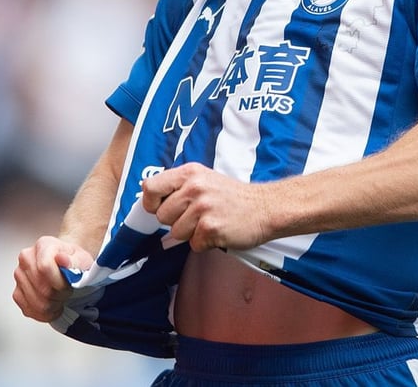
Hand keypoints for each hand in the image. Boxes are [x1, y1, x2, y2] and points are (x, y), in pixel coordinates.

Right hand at [13, 236, 94, 321]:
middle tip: (69, 292)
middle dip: (60, 295)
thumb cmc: (74, 260)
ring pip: (35, 302)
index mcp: (43, 245)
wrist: (67, 263)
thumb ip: (74, 260)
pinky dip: (44, 314)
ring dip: (53, 306)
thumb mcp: (82, 258)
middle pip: (41, 288)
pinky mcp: (17, 292)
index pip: (44, 267)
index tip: (70, 284)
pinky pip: (28, 310)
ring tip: (61, 298)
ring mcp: (19, 276)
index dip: (60, 282)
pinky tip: (53, 307)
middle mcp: (26, 259)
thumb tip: (62, 259)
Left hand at [140, 162, 271, 251]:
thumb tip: (152, 207)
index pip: (150, 187)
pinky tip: (220, 231)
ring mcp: (202, 208)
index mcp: (190, 173)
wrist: (267, 207)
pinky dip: (205, 242)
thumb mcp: (205, 180)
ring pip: (175, 233)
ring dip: (191, 233)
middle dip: (176, 221)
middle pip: (161, 216)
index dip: (151, 203)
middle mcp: (194, 188)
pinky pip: (193, 244)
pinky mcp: (210, 228)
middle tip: (199, 216)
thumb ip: (180, 189)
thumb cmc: (235, 197)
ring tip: (211, 222)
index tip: (161, 208)